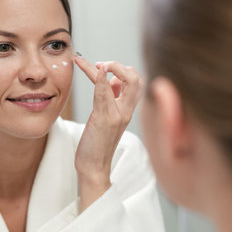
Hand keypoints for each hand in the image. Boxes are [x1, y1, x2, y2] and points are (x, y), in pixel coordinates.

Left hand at [73, 54, 143, 211]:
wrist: (94, 167)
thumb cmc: (96, 142)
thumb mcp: (106, 116)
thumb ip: (111, 97)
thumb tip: (111, 78)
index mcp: (128, 109)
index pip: (134, 81)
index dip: (121, 68)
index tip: (103, 65)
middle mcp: (127, 111)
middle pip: (137, 78)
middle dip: (120, 65)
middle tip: (101, 64)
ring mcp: (118, 114)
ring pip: (126, 82)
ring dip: (110, 66)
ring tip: (93, 63)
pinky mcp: (105, 119)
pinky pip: (105, 94)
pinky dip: (100, 78)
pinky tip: (94, 69)